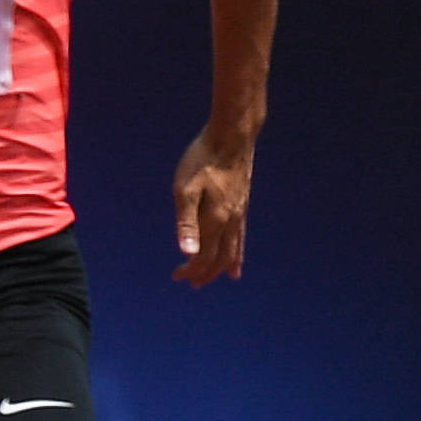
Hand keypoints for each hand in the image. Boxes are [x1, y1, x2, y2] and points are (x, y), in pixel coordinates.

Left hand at [173, 125, 254, 285]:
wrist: (231, 137)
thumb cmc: (202, 160)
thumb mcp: (184, 189)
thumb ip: (186, 222)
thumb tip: (187, 252)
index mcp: (215, 220)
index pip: (203, 257)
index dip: (191, 270)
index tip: (177, 276)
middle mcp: (231, 221)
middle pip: (220, 258)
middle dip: (206, 273)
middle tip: (191, 283)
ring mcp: (239, 213)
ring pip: (234, 249)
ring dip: (222, 265)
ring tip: (217, 277)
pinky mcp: (243, 204)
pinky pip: (241, 236)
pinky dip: (238, 252)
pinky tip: (237, 257)